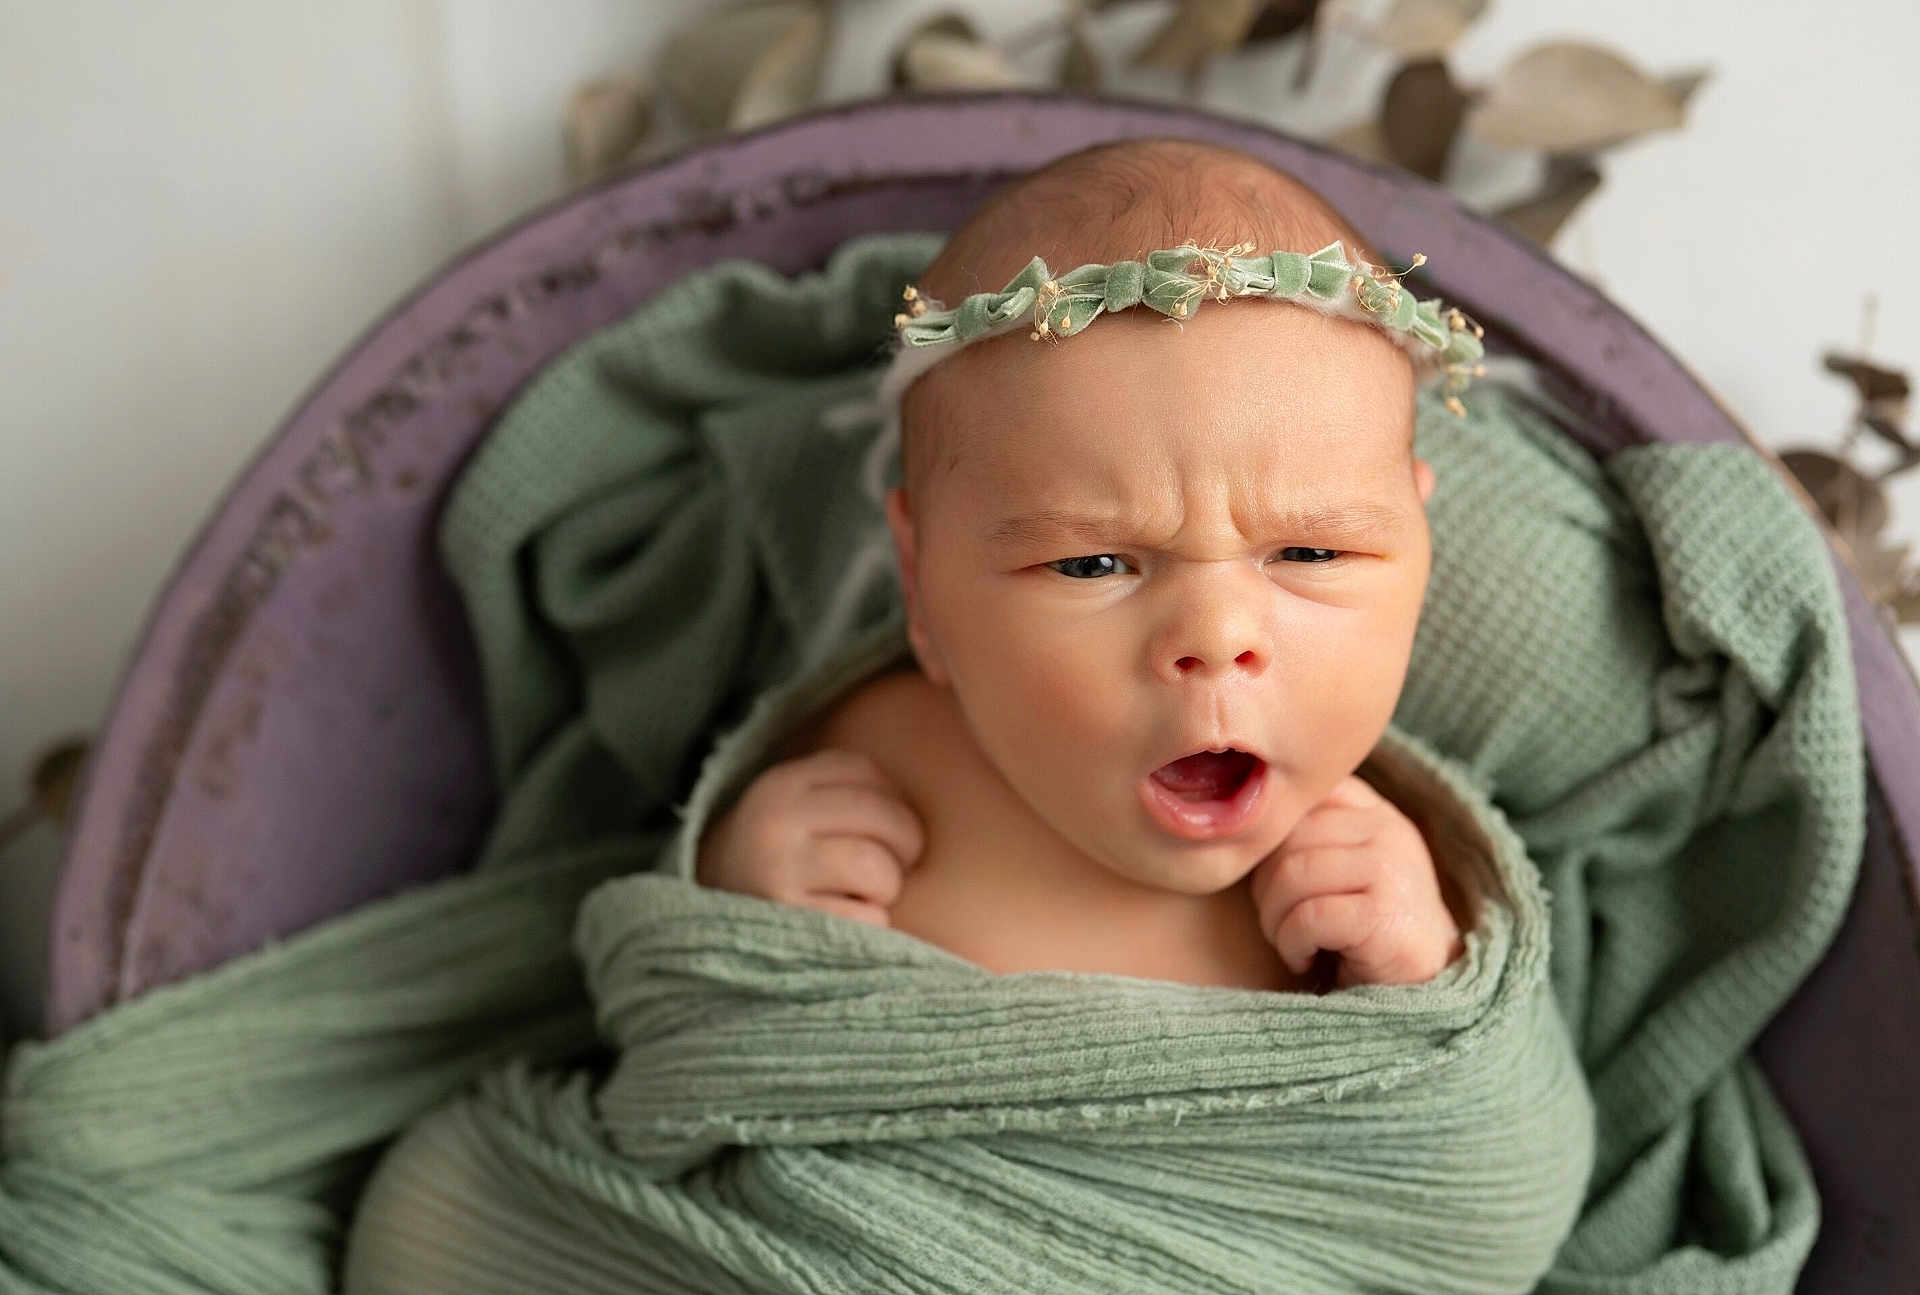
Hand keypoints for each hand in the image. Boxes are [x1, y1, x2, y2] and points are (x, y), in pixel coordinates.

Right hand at [694, 748, 926, 927]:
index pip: (869, 773)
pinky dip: (870, 926)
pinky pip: (868, 919)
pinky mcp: (789, 922)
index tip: (880, 830)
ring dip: (885, 889)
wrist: (709, 931)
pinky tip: (844, 925)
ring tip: (862, 895)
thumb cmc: (781, 865)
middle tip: (887, 867)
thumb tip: (940, 768)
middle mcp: (776, 820)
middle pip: (885, 817)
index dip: (893, 803)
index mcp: (782, 784)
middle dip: (903, 847)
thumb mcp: (797, 811)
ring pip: (879, 868)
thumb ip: (846, 790)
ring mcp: (778, 871)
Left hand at [1249, 774, 1463, 988]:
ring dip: (1274, 918)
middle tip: (1274, 921)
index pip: (1302, 799)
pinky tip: (1303, 959)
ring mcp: (1389, 868)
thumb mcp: (1345, 867)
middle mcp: (1387, 830)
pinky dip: (1292, 943)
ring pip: (1294, 874)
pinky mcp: (1382, 914)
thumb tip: (1244, 823)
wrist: (1422, 987)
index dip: (1271, 841)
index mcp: (1374, 812)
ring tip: (1287, 941)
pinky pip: (1309, 916)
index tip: (1272, 879)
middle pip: (1288, 838)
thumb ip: (1312, 835)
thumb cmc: (1367, 927)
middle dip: (1264, 886)